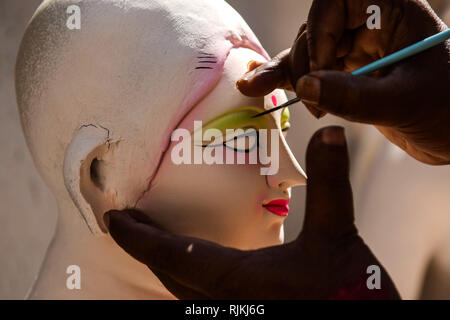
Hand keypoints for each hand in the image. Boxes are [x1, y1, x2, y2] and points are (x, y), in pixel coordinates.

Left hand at [104, 127, 399, 298]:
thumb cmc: (350, 296)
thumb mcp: (338, 236)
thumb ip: (330, 184)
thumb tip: (332, 132)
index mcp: (237, 280)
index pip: (172, 255)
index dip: (138, 237)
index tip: (113, 220)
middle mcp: (229, 303)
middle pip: (171, 274)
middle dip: (145, 249)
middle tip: (129, 224)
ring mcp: (239, 314)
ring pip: (186, 291)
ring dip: (166, 264)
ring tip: (156, 239)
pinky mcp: (252, 315)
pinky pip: (204, 299)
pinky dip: (189, 278)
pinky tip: (201, 266)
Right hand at [237, 0, 449, 164]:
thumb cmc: (448, 111)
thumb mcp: (404, 102)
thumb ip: (355, 96)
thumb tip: (305, 86)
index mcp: (392, 12)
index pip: (337, 0)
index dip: (320, 30)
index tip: (321, 69)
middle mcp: (370, 25)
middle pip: (316, 27)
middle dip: (304, 61)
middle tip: (311, 98)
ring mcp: (357, 49)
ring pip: (308, 50)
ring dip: (285, 71)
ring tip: (256, 89)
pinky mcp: (347, 73)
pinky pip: (311, 72)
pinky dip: (289, 81)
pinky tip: (261, 87)